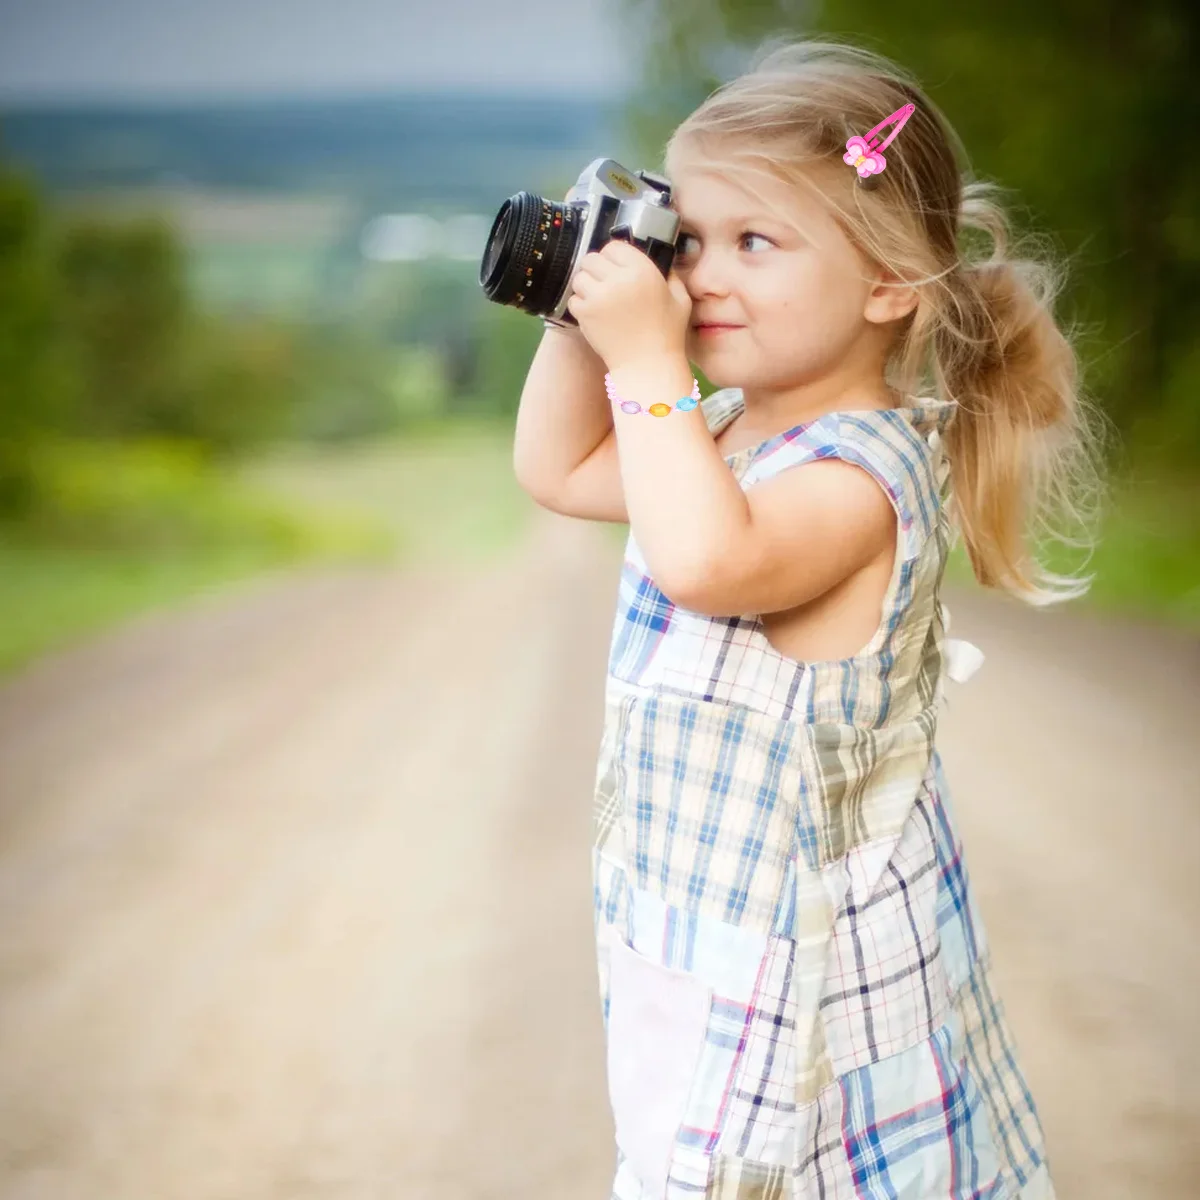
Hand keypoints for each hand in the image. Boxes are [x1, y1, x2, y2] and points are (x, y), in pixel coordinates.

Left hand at [564, 238, 691, 372]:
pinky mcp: (586, 314)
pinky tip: (594, 314)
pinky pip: (574, 299)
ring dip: (586, 285)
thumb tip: (661, 262)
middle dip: (596, 269)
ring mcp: (599, 296)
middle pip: (592, 258)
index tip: (617, 268)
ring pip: (579, 277)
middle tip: (604, 284)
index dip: (614, 256)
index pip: (614, 246)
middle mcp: (618, 279)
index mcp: (642, 271)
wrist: (647, 366)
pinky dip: (581, 305)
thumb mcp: (680, 299)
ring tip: (598, 298)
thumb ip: (670, 275)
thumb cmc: (667, 335)